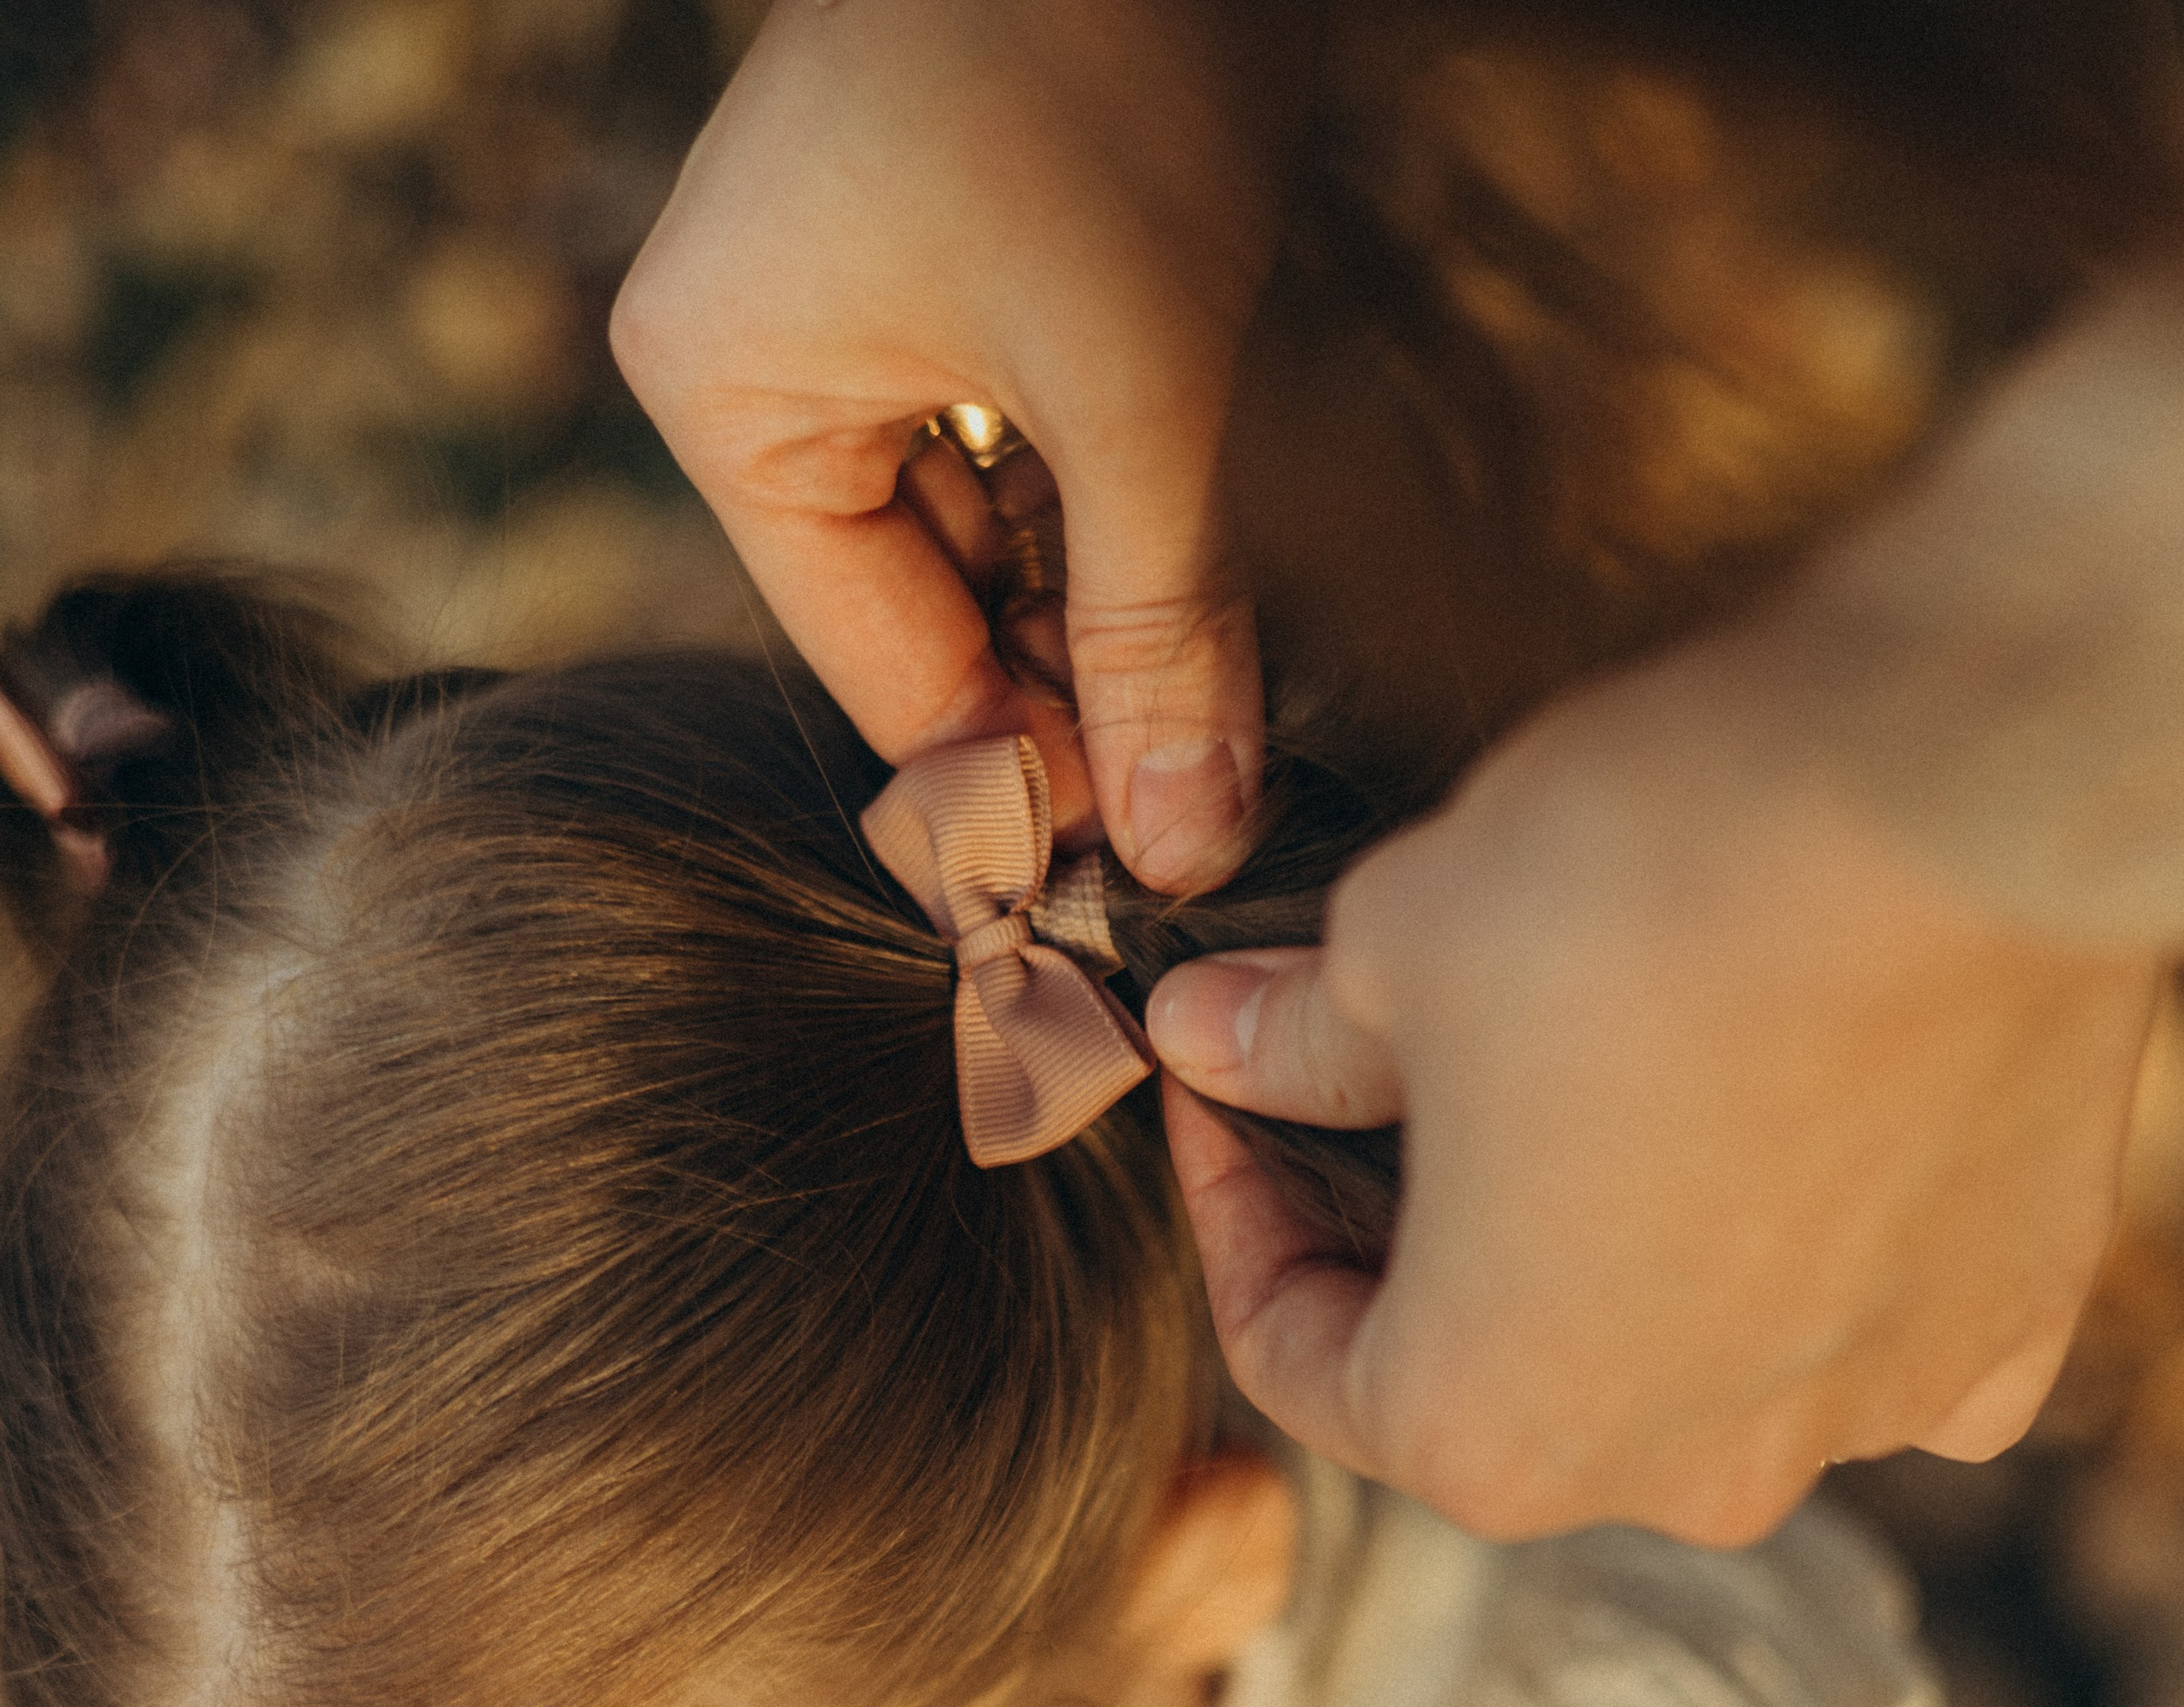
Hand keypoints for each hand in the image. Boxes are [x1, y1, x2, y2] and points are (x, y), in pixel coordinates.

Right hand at [610, 0, 1307, 887]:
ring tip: (1231, 688)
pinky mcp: (945, 281)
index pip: (884, 674)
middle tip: (1220, 798)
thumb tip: (1189, 848)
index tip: (1156, 872)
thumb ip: (1164, 630)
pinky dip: (1117, 521)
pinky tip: (1208, 579)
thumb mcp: (1146, 391)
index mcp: (727, 396)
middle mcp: (759, 367)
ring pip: (995, 553)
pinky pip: (1025, 459)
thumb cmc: (1103, 68)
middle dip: (1081, 698)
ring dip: (1114, 616)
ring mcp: (849, 320)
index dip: (1024, 783)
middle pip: (935, 623)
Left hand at [1151, 614, 2167, 1544]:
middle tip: (1376, 1101)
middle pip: (1498, 1387)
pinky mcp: (2003, 1325)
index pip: (1302, 1361)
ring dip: (1620, 1261)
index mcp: (1485, 1437)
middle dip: (1421, 1248)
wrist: (1947, 789)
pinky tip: (1796, 1170)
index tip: (1227, 1102)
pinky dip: (1832, 1276)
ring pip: (1694, 1373)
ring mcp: (1862, 1418)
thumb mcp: (1399, 947)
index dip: (1240, 1219)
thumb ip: (1298, 1039)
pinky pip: (1884, 1344)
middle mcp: (1679, 1479)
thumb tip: (1212, 1038)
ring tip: (1585, 1102)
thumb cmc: (1636, 891)